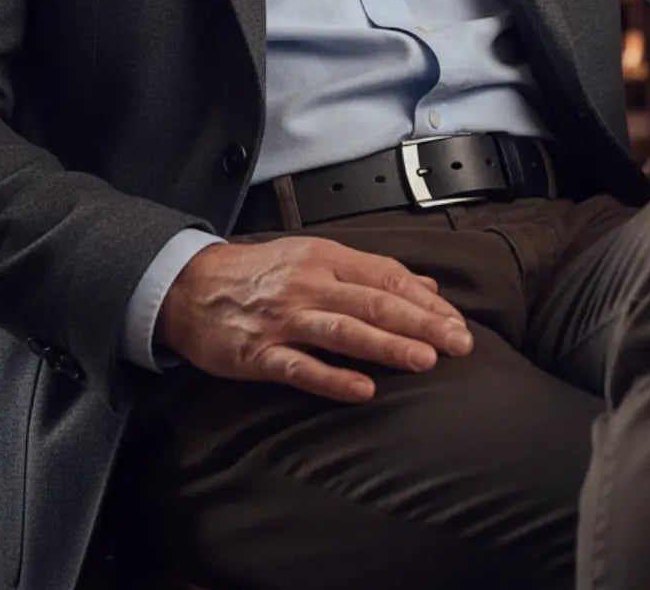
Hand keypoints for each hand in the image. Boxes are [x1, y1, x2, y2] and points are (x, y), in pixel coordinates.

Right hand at [156, 236, 473, 402]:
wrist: (192, 286)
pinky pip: (300, 367)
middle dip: (420, 324)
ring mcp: (284, 319)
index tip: (456, 323)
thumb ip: (370, 274)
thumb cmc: (259, 273)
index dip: (425, 301)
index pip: (386, 277)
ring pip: (343, 331)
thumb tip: (426, 288)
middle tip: (458, 344)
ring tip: (424, 360)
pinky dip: (332, 378)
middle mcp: (309, 285)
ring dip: (387, 345)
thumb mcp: (316, 259)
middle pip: (373, 303)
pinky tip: (361, 390)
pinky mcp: (258, 352)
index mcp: (326, 258)